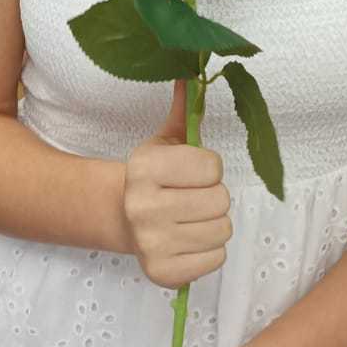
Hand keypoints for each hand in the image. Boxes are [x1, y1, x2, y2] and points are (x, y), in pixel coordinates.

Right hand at [120, 75, 232, 290]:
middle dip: (213, 197)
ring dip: (213, 224)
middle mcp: (143, 206)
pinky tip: (188, 240)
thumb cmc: (155, 177)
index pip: (212, 167)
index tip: (190, 172)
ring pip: (222, 230)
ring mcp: (152, 243)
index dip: (208, 169)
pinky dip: (209, 251)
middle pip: (221, 200)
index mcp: (144, 168)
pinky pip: (216, 259)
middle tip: (191, 198)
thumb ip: (184, 110)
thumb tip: (192, 74)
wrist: (123, 217)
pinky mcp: (162, 273)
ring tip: (191, 219)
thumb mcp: (165, 141)